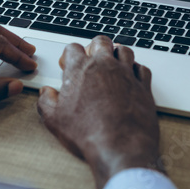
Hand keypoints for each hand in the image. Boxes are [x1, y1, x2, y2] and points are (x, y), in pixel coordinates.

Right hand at [37, 37, 160, 188]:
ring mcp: (126, 73)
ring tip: (113, 65)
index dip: (68, 55)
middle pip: (101, 41)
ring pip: (124, 50)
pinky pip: (142, 68)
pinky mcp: (143, 85)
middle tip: (92, 59)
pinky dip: (136, 69)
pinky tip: (131, 77)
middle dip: (95, 47)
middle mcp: (104, 65)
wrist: (121, 146)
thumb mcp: (54, 120)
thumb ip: (46, 101)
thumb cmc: (87, 133)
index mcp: (80, 69)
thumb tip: (46, 93)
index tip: (67, 65)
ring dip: (117, 54)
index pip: (72, 48)